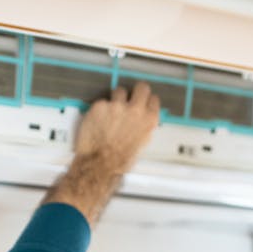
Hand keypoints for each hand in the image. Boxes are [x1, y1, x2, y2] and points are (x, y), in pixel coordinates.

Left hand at [43, 82, 160, 224]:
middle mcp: (135, 110)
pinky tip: (99, 121)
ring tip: (111, 112)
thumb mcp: (141, 144)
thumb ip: (143, 127)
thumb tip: (142, 121)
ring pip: (119, 91)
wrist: (100, 164)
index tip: (144, 101)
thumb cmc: (119, 160)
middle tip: (130, 96)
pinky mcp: (101, 105)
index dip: (147, 100)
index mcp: (149, 120)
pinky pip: (102, 102)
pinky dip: (100, 110)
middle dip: (136, 91)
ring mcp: (117, 106)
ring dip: (116, 99)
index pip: (153, 99)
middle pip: (141, 87)